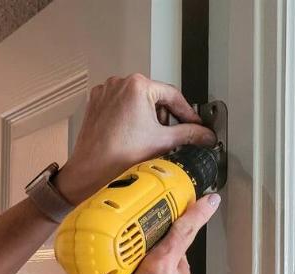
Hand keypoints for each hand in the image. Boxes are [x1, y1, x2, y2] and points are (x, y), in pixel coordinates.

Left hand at [56, 73, 216, 204]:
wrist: (90, 170)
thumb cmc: (116, 156)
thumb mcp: (162, 141)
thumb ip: (189, 134)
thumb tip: (204, 134)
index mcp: (137, 85)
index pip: (173, 95)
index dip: (187, 112)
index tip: (194, 123)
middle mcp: (119, 83)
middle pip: (154, 97)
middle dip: (164, 116)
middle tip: (168, 134)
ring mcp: (105, 92)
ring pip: (137, 101)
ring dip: (147, 117)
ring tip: (145, 137)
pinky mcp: (96, 102)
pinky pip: (121, 105)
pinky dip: (129, 117)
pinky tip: (131, 135)